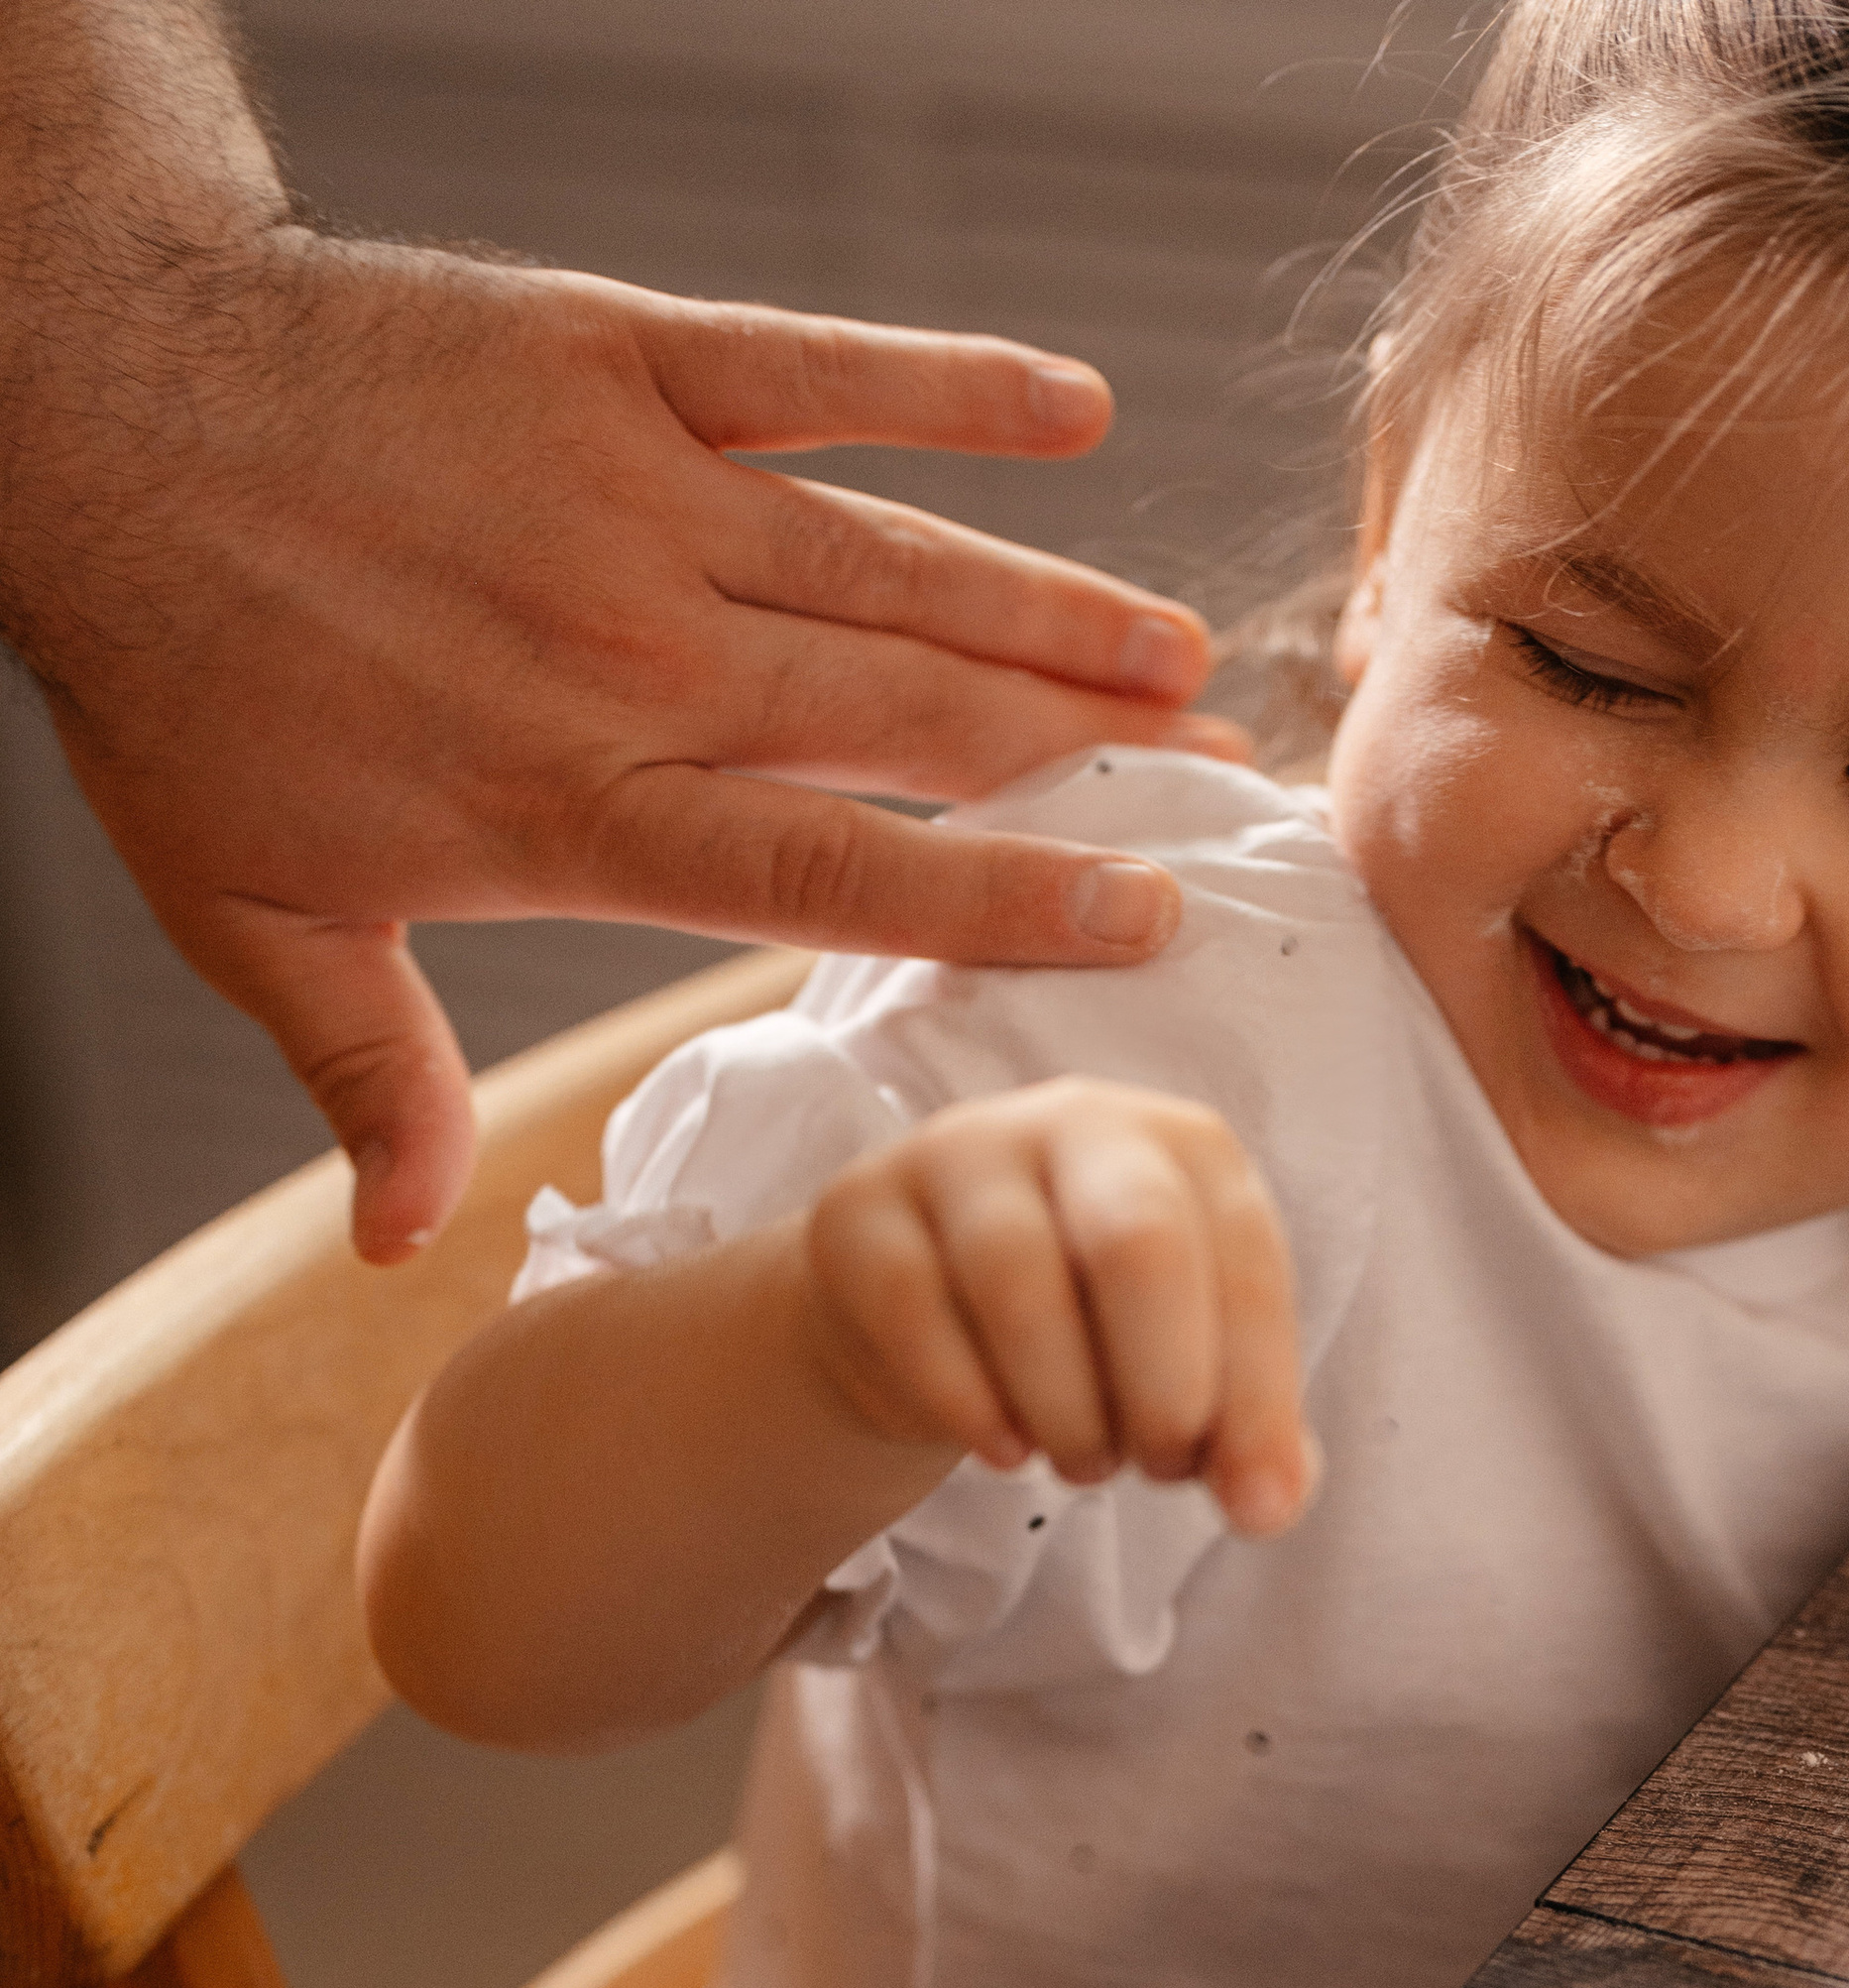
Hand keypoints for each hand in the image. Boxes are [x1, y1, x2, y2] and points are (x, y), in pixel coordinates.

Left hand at [7, 210, 1244, 1257]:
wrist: (92, 408)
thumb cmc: (171, 671)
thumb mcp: (249, 912)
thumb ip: (364, 1074)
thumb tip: (401, 1247)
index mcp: (577, 806)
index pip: (836, 872)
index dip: (1001, 895)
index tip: (1134, 921)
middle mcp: (641, 662)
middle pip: (910, 720)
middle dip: (1083, 758)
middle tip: (1217, 785)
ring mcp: (639, 500)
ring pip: (897, 569)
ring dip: (1054, 609)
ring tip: (1181, 655)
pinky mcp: (619, 360)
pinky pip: (818, 370)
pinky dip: (948, 386)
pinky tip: (1074, 410)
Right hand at [803, 1082, 1317, 1538]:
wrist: (918, 1304)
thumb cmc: (1086, 1327)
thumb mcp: (1184, 1359)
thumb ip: (1242, 1426)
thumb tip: (1268, 1503)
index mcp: (1186, 1150)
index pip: (1245, 1265)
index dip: (1259, 1398)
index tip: (1254, 1506)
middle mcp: (1076, 1124)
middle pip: (1137, 1241)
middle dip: (1165, 1389)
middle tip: (1162, 1470)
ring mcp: (959, 1155)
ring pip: (1018, 1284)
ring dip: (1066, 1411)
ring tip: (1083, 1463)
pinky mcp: (862, 1211)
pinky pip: (916, 1313)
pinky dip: (972, 1406)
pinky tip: (1007, 1451)